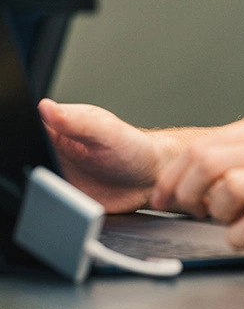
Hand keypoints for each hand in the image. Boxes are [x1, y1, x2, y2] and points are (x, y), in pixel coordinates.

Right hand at [37, 99, 163, 212]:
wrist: (149, 178)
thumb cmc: (133, 148)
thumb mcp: (106, 131)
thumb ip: (76, 121)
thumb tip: (45, 107)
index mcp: (61, 127)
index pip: (31, 126)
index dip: (28, 134)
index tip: (40, 142)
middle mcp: (55, 150)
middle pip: (29, 155)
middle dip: (34, 162)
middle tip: (57, 166)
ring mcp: (56, 174)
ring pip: (33, 181)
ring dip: (41, 185)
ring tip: (67, 182)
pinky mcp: (60, 197)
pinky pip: (45, 201)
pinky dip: (49, 202)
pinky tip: (66, 200)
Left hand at [151, 120, 243, 265]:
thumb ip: (234, 163)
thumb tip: (180, 180)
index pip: (203, 146)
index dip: (172, 176)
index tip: (164, 199)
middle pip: (209, 162)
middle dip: (186, 193)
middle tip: (191, 213)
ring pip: (229, 189)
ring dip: (216, 214)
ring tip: (228, 222)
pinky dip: (238, 237)